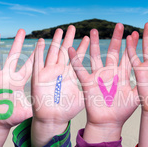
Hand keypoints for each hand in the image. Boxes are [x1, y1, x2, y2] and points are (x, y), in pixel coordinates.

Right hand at [0, 30, 33, 146]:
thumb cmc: (12, 116)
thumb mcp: (26, 111)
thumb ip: (36, 106)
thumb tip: (48, 105)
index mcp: (18, 81)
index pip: (28, 66)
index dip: (35, 56)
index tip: (42, 43)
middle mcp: (6, 76)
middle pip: (13, 56)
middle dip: (17, 43)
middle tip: (21, 30)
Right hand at [30, 25, 88, 146]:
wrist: (52, 119)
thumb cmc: (67, 110)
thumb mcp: (82, 97)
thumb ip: (92, 88)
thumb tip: (109, 84)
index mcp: (72, 75)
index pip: (80, 57)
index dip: (84, 47)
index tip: (90, 35)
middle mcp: (61, 71)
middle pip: (66, 51)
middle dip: (69, 39)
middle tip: (73, 27)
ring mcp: (50, 73)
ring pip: (53, 53)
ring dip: (56, 42)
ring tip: (59, 30)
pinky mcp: (39, 78)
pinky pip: (38, 63)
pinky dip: (39, 52)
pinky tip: (41, 42)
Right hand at [68, 23, 139, 142]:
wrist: (107, 122)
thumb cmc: (122, 111)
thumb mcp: (136, 98)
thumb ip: (143, 86)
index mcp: (123, 75)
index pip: (128, 56)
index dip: (131, 45)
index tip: (135, 33)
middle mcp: (111, 72)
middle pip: (113, 51)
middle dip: (116, 39)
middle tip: (119, 25)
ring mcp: (99, 76)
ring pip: (96, 56)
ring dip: (95, 44)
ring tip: (93, 31)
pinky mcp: (88, 82)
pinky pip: (80, 69)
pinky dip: (75, 60)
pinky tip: (71, 49)